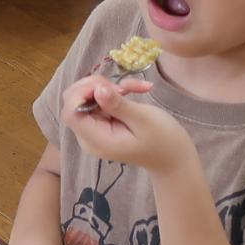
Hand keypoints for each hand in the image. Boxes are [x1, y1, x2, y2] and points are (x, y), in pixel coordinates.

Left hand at [63, 76, 192, 174]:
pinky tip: (136, 90)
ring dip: (106, 86)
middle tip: (122, 88)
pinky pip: (99, 100)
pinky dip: (114, 91)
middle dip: (94, 86)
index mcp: (97, 140)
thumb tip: (98, 89)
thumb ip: (118, 105)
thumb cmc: (164, 141)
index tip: (108, 87)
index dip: (82, 93)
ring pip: (85, 96)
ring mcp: (94, 130)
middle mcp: (89, 136)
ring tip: (132, 89)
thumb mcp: (144, 120)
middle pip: (73, 101)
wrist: (173, 158)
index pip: (71, 112)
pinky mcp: (101, 122)